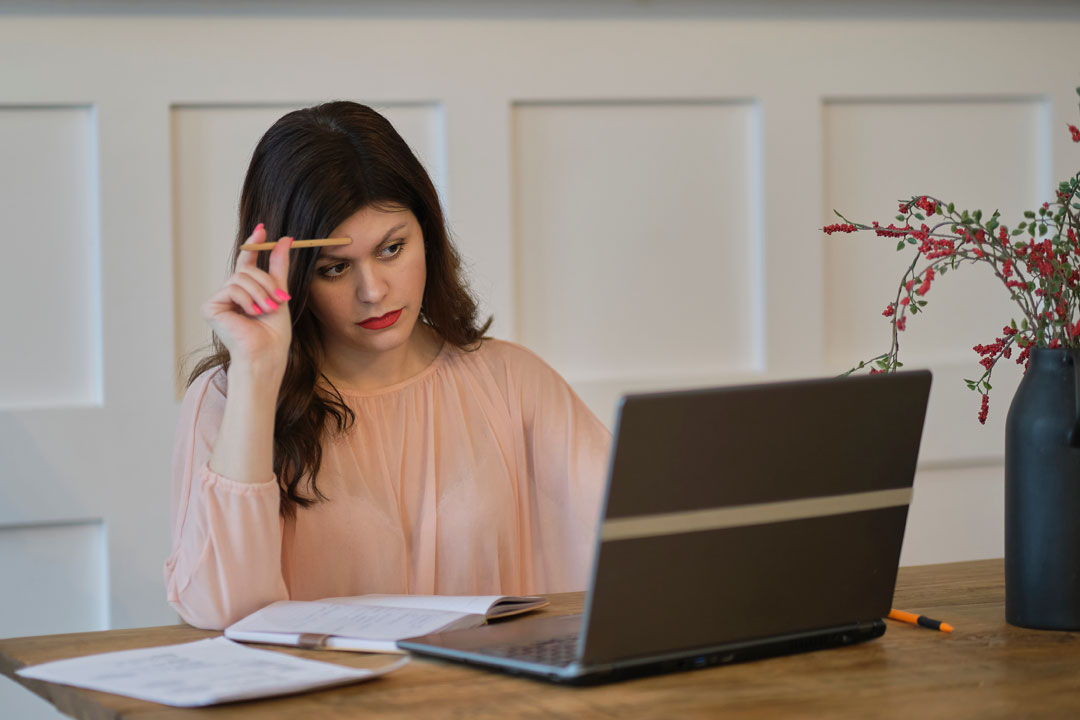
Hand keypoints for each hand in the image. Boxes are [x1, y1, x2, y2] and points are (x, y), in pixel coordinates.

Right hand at [201, 225, 292, 376]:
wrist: (267, 354)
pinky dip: (247, 300)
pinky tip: (251, 314)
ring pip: (241, 278)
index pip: (247, 262)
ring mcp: (219, 300)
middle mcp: (229, 294)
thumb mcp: (279, 292)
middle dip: (267, 283)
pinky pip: (232, 288)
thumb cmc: (274, 332)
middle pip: (246, 270)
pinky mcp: (210, 307)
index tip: (262, 228)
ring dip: (260, 293)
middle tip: (280, 299)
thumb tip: (285, 239)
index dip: (253, 244)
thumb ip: (278, 267)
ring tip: (267, 310)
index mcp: (245, 291)